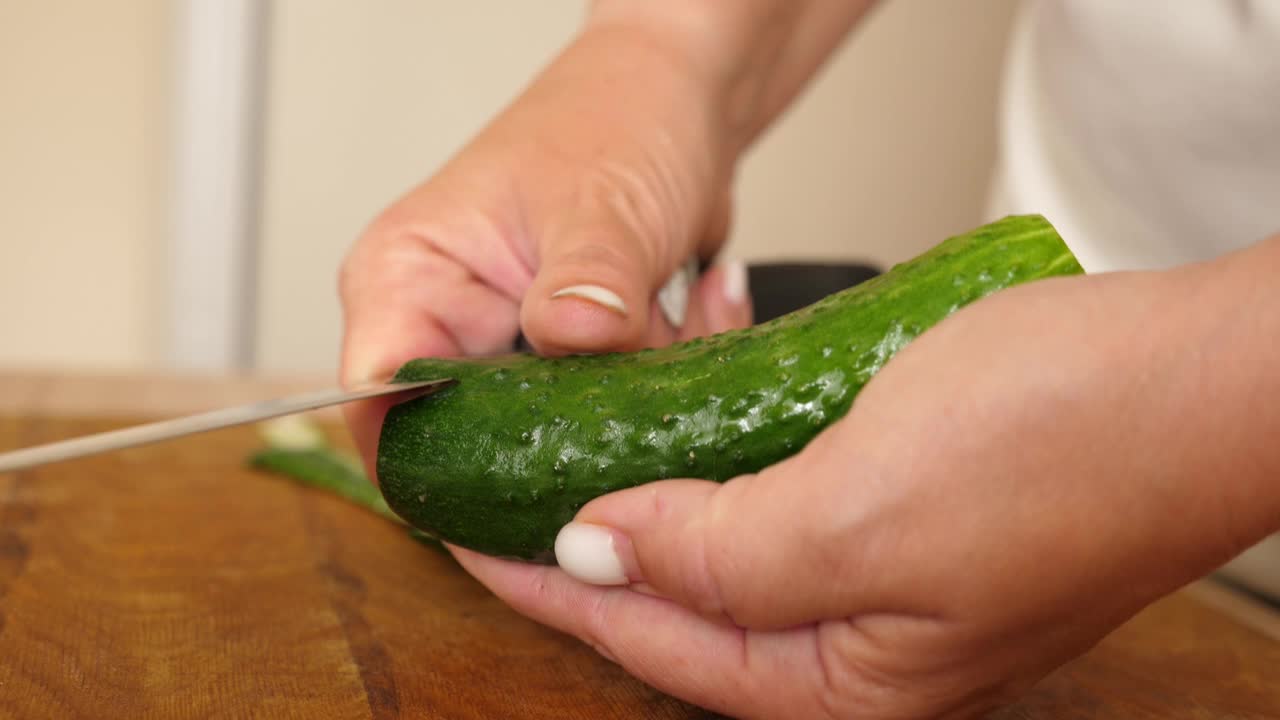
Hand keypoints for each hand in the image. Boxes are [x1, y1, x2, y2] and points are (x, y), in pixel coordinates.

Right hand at [337, 25, 753, 475]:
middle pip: (472, 452)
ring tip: (678, 315)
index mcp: (406, 282)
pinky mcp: (566, 367)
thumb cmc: (615, 117)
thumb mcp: (601, 201)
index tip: (532, 501)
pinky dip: (663, 387)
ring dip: (632, 407)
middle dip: (568, 444)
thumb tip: (573, 340)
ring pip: (552, 445)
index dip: (441, 478)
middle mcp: (443, 327)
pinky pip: (606, 421)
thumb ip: (587, 280)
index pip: (381, 412)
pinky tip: (695, 311)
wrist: (679, 100)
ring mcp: (508, 352)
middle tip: (640, 402)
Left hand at [451, 265, 1279, 718]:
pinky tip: (687, 437)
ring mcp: (896, 584)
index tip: (468, 530)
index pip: (650, 640)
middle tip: (507, 495)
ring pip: (733, 556)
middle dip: (589, 555)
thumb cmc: (1064, 447)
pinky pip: (787, 509)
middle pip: (684, 610)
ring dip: (653, 508)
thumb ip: (718, 557)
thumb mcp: (858, 513)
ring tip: (575, 461)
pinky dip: (723, 475)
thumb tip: (599, 559)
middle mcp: (867, 650)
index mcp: (847, 684)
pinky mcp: (921, 520)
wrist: (1206, 376)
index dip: (546, 583)